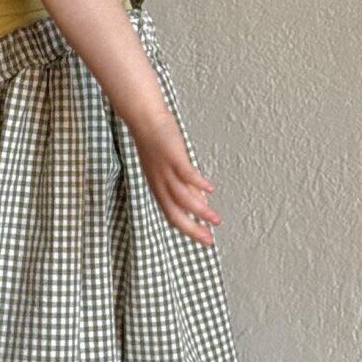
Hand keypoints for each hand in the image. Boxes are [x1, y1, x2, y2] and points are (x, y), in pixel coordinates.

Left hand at [130, 111, 220, 246]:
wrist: (145, 120)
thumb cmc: (159, 144)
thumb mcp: (170, 171)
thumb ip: (186, 187)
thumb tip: (202, 203)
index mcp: (158, 189)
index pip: (172, 216)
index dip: (188, 230)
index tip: (204, 239)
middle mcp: (159, 184)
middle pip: (175, 214)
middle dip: (193, 230)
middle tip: (209, 241)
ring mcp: (165, 171)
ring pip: (182, 198)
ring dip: (200, 211)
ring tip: (216, 219)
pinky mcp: (172, 157)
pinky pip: (186, 174)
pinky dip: (198, 184)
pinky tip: (211, 190)